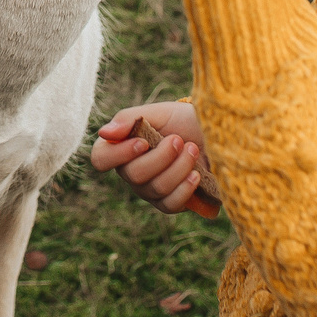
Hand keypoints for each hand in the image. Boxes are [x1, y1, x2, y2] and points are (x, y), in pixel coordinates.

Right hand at [90, 101, 215, 215]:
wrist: (214, 135)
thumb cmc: (182, 121)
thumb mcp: (158, 112)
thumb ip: (129, 118)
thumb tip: (104, 133)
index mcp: (121, 147)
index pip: (101, 159)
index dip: (119, 154)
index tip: (144, 142)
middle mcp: (131, 171)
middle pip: (134, 175)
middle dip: (162, 156)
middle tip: (179, 140)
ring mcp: (149, 190)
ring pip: (156, 188)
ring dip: (179, 167)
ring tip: (193, 150)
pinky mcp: (170, 203)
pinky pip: (170, 204)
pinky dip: (185, 187)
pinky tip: (197, 174)